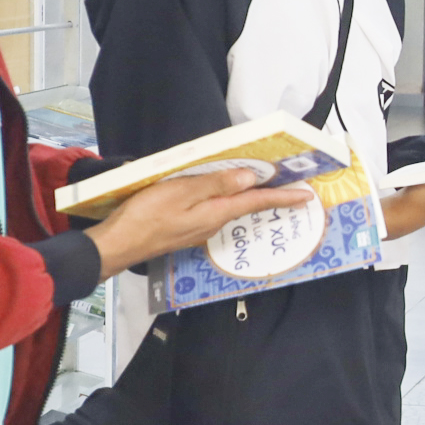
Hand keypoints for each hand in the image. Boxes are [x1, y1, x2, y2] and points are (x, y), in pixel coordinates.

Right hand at [87, 169, 314, 273]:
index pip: (256, 202)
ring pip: (230, 211)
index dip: (282, 197)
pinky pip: (214, 214)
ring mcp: (198, 230)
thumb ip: (214, 184)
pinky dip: (227, 203)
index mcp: (215, 213)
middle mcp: (212, 224)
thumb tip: (249, 178)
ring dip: (249, 200)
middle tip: (292, 189)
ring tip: (264, 189)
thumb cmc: (145, 216)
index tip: (306, 196)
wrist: (117, 246)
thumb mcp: (179, 192)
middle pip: (247, 207)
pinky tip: (224, 196)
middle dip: (271, 198)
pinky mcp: (185, 230)